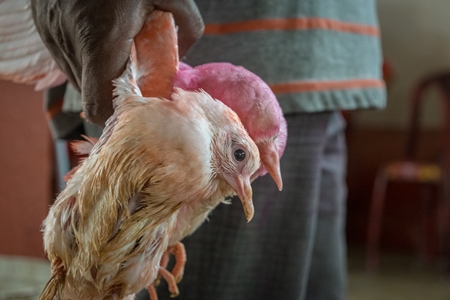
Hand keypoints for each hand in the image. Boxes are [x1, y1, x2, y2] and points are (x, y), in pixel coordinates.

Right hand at [31, 0, 203, 125]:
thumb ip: (188, 27)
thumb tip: (185, 55)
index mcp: (102, 39)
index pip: (97, 104)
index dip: (116, 115)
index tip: (135, 109)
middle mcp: (71, 41)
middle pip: (89, 93)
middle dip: (112, 93)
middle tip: (133, 78)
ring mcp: (52, 33)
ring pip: (75, 76)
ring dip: (97, 75)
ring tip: (116, 53)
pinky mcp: (43, 24)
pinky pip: (64, 56)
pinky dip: (83, 58)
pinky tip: (98, 38)